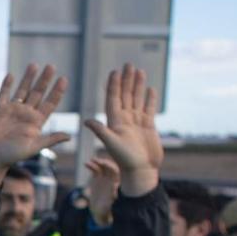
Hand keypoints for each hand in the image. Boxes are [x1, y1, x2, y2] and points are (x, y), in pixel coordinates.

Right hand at [0, 65, 70, 185]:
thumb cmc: (12, 155)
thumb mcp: (34, 147)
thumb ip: (50, 140)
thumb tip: (70, 136)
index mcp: (36, 122)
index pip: (50, 103)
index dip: (57, 92)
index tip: (63, 79)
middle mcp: (26, 113)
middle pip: (38, 93)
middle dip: (44, 80)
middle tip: (51, 66)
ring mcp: (13, 110)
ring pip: (22, 90)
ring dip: (28, 78)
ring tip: (34, 65)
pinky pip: (4, 94)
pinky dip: (6, 85)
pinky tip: (11, 75)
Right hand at [84, 152, 120, 226]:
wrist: (100, 210)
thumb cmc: (106, 208)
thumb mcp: (109, 203)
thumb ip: (111, 196)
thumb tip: (115, 190)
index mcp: (116, 184)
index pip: (115, 172)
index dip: (110, 167)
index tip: (104, 165)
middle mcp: (112, 179)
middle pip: (109, 167)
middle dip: (104, 163)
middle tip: (96, 160)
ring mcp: (105, 178)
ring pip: (102, 167)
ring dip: (97, 162)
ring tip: (90, 161)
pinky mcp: (98, 178)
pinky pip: (95, 169)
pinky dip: (91, 165)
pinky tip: (85, 164)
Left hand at [85, 64, 163, 194]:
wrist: (142, 171)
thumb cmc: (126, 160)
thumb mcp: (112, 144)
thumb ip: (101, 131)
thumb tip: (86, 121)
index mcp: (114, 122)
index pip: (113, 99)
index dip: (114, 85)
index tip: (115, 71)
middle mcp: (124, 120)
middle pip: (125, 95)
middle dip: (126, 80)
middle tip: (128, 64)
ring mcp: (136, 123)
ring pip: (136, 99)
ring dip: (137, 85)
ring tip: (139, 71)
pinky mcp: (148, 127)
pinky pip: (148, 109)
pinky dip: (149, 99)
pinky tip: (150, 89)